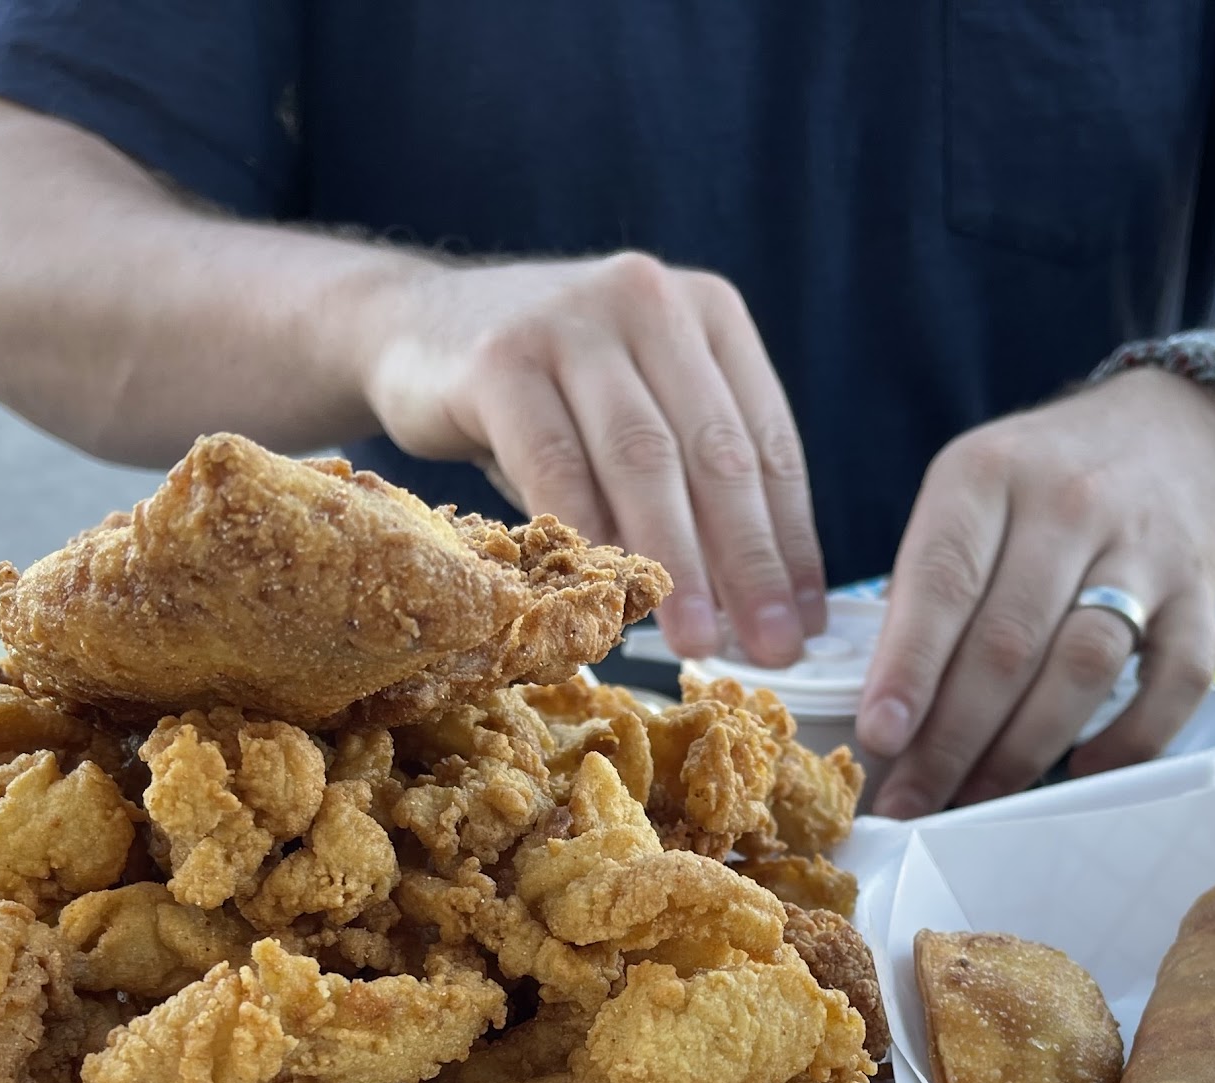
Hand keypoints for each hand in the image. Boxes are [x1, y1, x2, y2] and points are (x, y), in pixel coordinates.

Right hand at [361, 251, 824, 664]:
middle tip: (770, 649)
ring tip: (697, 642)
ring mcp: (573, 321)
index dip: (791, 544)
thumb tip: (763, 611)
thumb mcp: (638, 421)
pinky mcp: (500, 358)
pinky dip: (588, 537)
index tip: (801, 627)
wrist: (413, 328)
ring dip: (676, 563)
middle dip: (748, 564)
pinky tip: (609, 598)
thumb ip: (697, 488)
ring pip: (644, 461)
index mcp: (709, 313)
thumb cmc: (551, 399)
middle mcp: (649, 300)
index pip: (768, 445)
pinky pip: (555, 465)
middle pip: (716, 454)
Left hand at [856, 368, 1214, 815]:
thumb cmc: (1046, 480)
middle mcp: (1069, 506)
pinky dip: (1130, 738)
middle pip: (1007, 643)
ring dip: (1023, 749)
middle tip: (911, 799)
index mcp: (988, 474)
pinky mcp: (1201, 596)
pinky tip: (1082, 769)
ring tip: (974, 797)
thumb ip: (929, 585)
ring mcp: (1144, 552)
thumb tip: (890, 708)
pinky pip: (1176, 682)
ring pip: (1082, 668)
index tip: (879, 738)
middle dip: (951, 738)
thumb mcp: (969, 494)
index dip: (909, 669)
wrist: (1179, 429)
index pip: (943, 582)